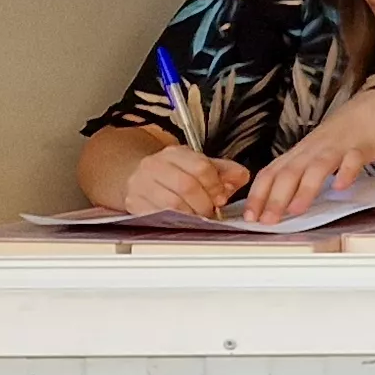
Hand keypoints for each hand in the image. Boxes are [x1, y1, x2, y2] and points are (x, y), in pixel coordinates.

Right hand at [121, 143, 250, 219]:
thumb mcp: (202, 166)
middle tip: (211, 211)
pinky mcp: (134, 202)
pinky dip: (176, 221)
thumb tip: (240, 178)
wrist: (140, 178)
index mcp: (175, 153)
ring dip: (192, 215)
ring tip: (198, 216)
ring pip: (172, 204)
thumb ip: (226, 171)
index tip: (221, 197)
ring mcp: (141, 184)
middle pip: (187, 186)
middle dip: (205, 203)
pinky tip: (183, 220)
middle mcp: (155, 165)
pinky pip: (158, 216)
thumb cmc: (176, 174)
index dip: (215, 186)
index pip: (201, 167)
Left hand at [238, 89, 374, 222]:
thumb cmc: (341, 136)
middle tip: (267, 221)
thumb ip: (298, 175)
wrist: (372, 108)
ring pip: (316, 168)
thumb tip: (278, 202)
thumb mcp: (313, 154)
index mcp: (298, 154)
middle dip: (275, 198)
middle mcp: (312, 151)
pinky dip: (346, 173)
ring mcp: (336, 148)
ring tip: (296, 210)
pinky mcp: (361, 147)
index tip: (250, 217)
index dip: (258, 195)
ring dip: (304, 189)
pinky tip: (341, 187)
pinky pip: (352, 160)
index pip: (270, 173)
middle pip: (289, 172)